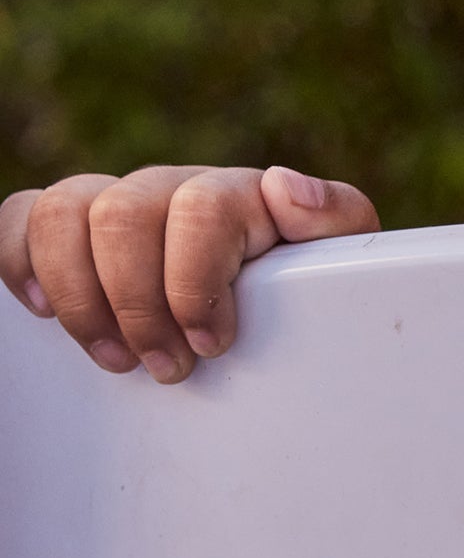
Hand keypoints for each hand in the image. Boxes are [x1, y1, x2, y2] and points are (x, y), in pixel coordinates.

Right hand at [0, 165, 378, 384]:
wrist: (283, 303)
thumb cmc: (305, 285)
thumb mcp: (338, 258)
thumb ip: (331, 218)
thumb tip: (283, 189)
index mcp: (235, 193)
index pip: (201, 208)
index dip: (195, 280)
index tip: (210, 343)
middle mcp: (169, 190)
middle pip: (125, 215)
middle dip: (139, 303)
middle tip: (166, 368)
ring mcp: (113, 205)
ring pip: (65, 211)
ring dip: (80, 295)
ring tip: (114, 359)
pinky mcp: (68, 231)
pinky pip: (21, 216)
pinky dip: (18, 258)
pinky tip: (42, 309)